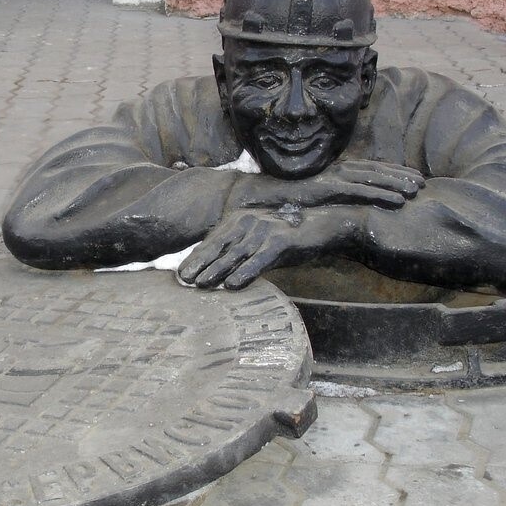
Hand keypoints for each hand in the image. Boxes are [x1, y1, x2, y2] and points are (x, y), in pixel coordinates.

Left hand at [178, 208, 354, 289]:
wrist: (323, 228)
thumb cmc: (287, 240)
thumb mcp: (259, 244)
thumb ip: (239, 254)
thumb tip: (217, 275)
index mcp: (239, 220)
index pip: (213, 240)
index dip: (197, 257)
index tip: (181, 274)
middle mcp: (249, 222)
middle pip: (220, 246)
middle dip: (200, 263)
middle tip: (184, 280)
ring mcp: (265, 229)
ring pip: (236, 253)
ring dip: (217, 269)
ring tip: (201, 285)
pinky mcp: (281, 240)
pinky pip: (260, 259)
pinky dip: (245, 272)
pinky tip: (233, 284)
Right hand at [229, 159, 422, 210]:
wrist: (247, 200)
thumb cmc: (273, 205)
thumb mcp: (306, 205)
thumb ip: (323, 206)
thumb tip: (339, 217)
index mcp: (331, 175)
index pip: (366, 172)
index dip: (390, 175)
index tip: (410, 181)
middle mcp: (333, 172)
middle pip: (375, 170)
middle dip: (400, 175)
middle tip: (423, 183)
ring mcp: (330, 177)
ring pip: (372, 177)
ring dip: (397, 183)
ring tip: (418, 190)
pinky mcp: (325, 186)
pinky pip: (359, 189)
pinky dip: (382, 192)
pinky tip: (400, 200)